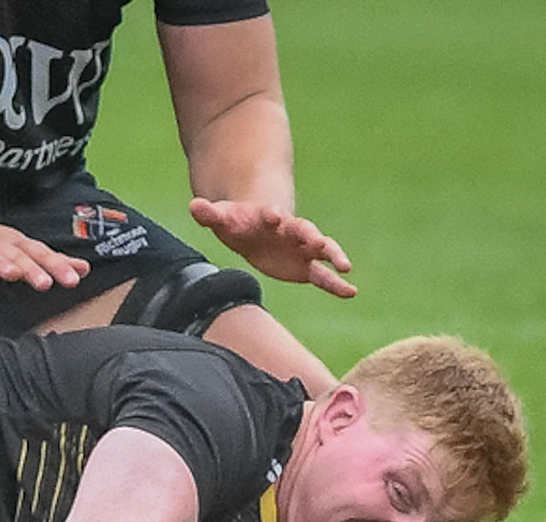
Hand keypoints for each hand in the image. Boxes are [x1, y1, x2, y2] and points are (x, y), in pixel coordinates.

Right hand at [0, 209, 88, 289]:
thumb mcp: (23, 249)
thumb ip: (51, 261)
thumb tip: (84, 270)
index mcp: (16, 245)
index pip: (41, 254)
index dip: (58, 266)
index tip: (75, 278)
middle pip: (17, 256)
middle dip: (32, 269)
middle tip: (46, 283)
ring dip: (0, 264)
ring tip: (11, 274)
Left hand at [188, 198, 354, 297]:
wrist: (257, 224)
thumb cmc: (237, 221)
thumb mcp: (222, 217)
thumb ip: (209, 213)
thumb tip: (194, 206)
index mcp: (269, 217)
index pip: (272, 215)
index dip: (271, 215)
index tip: (273, 215)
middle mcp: (291, 230)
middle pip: (303, 230)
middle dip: (309, 235)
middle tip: (317, 240)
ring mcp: (302, 248)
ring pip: (321, 251)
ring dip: (333, 256)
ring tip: (345, 266)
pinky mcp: (305, 266)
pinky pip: (324, 276)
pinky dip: (337, 284)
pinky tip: (351, 292)